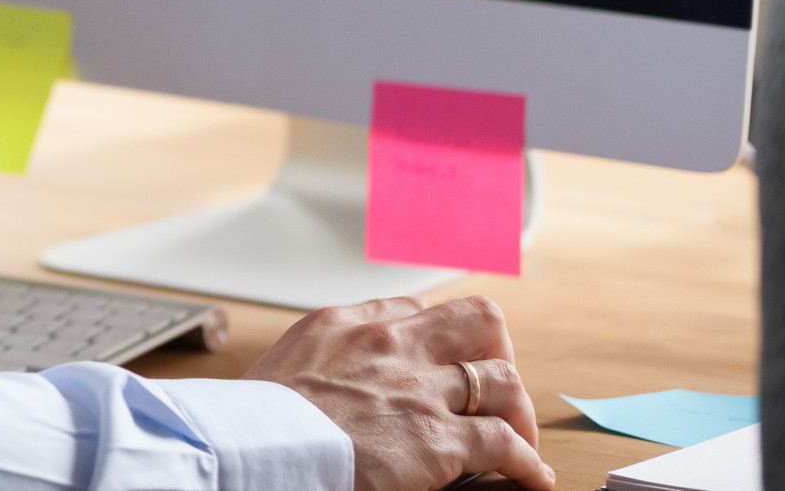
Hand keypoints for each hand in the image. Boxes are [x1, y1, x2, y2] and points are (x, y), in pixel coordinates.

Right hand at [243, 295, 554, 490]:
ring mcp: (418, 389)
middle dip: (494, 353)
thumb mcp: (281, 365)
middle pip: (477, 320)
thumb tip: (331, 383)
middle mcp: (390, 345)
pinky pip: (505, 444)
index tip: (440, 363)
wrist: (251, 446)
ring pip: (504, 379)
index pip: (414, 310)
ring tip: (518, 440)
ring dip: (517, 412)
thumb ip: (319, 361)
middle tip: (488, 388)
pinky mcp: (436, 439)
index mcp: (345, 324)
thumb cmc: (253, 420)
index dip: (436, 340)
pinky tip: (532, 479)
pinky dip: (528, 464)